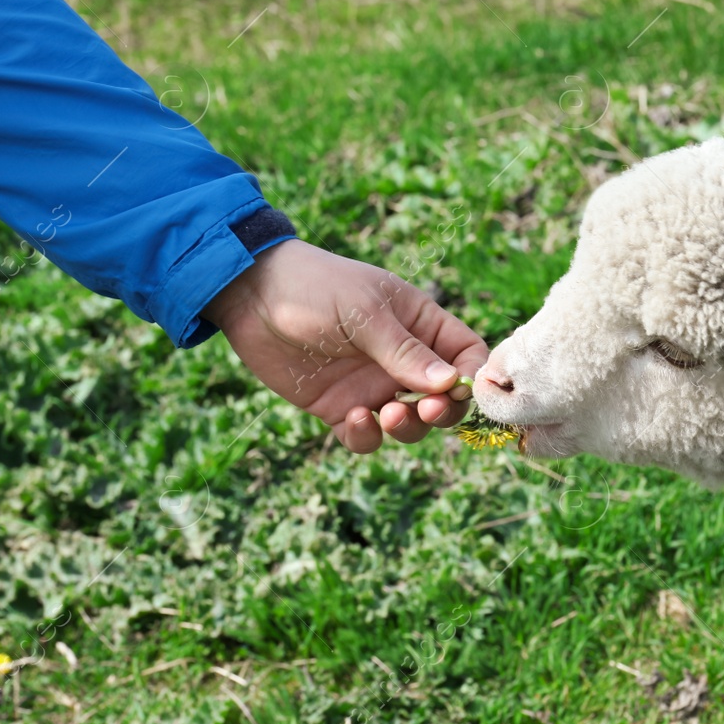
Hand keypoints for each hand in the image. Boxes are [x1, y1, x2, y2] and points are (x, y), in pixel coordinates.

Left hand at [201, 239, 488, 451]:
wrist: (253, 296)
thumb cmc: (316, 287)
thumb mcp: (365, 312)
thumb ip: (404, 351)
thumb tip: (449, 384)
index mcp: (419, 325)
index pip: (465, 355)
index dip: (471, 377)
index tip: (460, 390)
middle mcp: (400, 359)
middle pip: (443, 399)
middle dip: (443, 411)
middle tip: (426, 409)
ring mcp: (371, 385)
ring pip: (409, 424)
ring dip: (408, 427)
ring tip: (389, 413)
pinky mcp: (339, 407)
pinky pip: (366, 436)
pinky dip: (367, 436)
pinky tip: (353, 419)